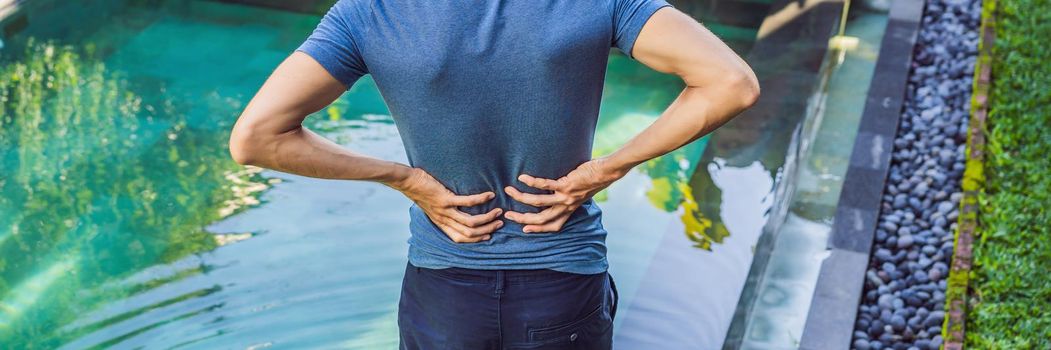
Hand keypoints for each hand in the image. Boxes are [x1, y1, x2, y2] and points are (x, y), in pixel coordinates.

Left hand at [391, 167, 502, 242]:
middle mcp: (444, 220)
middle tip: (500, 222)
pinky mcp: (445, 199)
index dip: (476, 239)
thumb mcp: (432, 207)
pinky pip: (467, 202)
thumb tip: (457, 211)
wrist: (408, 182)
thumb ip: (444, 212)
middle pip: (470, 232)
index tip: (489, 235)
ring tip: (498, 211)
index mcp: (441, 224)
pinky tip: (490, 195)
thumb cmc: (421, 192)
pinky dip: (481, 200)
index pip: (461, 239)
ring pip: (470, 222)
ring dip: (487, 218)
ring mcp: (445, 210)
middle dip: (487, 229)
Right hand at [503, 157, 627, 232]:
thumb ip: (569, 197)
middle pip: (541, 218)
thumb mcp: (581, 193)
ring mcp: (566, 197)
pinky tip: (522, 178)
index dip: (538, 229)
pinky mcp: (566, 185)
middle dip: (522, 217)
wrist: (606, 172)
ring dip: (521, 197)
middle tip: (507, 213)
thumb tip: (559, 193)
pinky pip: (545, 186)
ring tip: (509, 190)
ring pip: (538, 202)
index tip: (524, 228)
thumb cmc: (594, 179)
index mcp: (570, 210)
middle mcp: (567, 206)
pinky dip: (531, 182)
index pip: (553, 225)